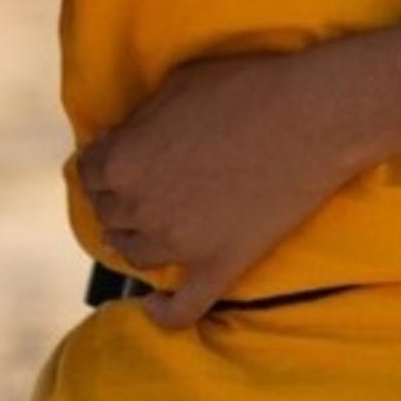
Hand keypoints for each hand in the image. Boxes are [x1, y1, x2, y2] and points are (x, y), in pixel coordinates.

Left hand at [75, 50, 377, 325]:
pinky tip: (154, 306)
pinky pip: (181, 307)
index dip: (100, 161)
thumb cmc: (243, 89)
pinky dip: (163, 312)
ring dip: (134, 240)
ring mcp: (180, 244)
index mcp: (123, 161)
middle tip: (140, 186)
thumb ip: (138, 122)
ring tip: (148, 227)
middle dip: (116, 198)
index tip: (114, 157)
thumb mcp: (174, 87)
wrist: (311, 118)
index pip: (89, 171)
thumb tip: (121, 140)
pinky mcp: (218, 266)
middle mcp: (141, 208)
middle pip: (108, 214)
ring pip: (135, 255)